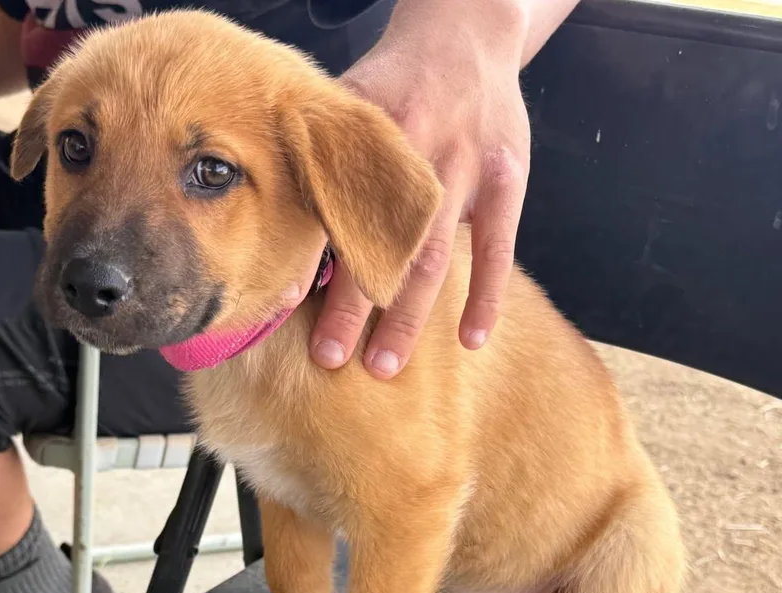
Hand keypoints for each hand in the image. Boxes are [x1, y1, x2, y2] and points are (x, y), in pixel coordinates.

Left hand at [310, 0, 531, 378]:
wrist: (467, 34)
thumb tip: (279, 231)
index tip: (285, 312)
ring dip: (408, 314)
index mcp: (367, 134)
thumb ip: (321, 159)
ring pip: (432, 254)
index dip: (311, 264)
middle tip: (330, 359)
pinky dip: (486, 295)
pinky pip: (497, 247)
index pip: (332, 210)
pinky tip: (471, 341)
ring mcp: (466, 167)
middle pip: (379, 243)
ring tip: (385, 365)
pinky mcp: (507, 179)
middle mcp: (415, 150)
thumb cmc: (397, 81)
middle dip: (353, 305)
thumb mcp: (352, 98)